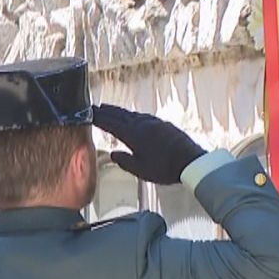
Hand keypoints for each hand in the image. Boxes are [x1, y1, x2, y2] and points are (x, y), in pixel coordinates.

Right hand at [92, 104, 206, 184]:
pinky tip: (130, 116)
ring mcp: (153, 122)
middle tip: (93, 107)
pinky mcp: (161, 124)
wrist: (190, 160)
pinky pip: (140, 116)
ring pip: (130, 114)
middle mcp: (142, 125)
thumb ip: (125, 161)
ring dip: (117, 111)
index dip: (99, 119)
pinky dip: (130, 114)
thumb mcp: (141, 170)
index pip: (112, 124)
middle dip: (106, 111)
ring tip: (107, 108)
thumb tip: (113, 153)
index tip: (88, 113)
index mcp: (134, 135)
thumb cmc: (165, 168)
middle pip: (120, 115)